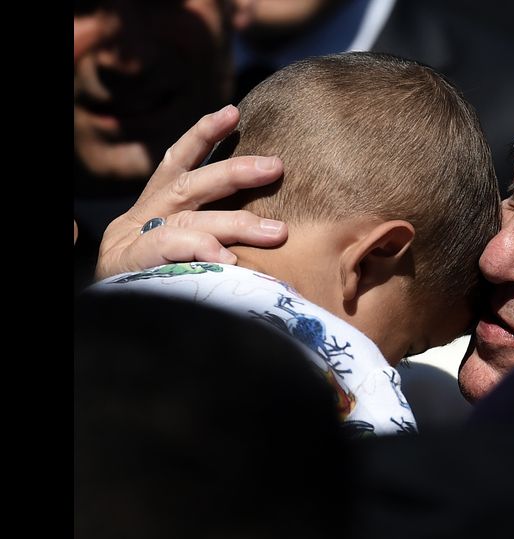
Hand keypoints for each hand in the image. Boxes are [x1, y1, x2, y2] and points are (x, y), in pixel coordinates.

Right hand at [95, 105, 287, 279]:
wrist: (109, 324)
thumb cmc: (155, 285)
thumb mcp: (179, 254)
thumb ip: (209, 238)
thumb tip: (264, 231)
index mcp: (154, 211)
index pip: (177, 164)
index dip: (202, 136)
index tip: (232, 112)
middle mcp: (142, 219)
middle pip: (189, 186)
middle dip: (233, 171)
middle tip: (275, 165)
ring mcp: (132, 242)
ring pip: (189, 222)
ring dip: (235, 223)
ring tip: (277, 232)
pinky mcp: (128, 267)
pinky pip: (167, 252)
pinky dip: (199, 251)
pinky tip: (227, 259)